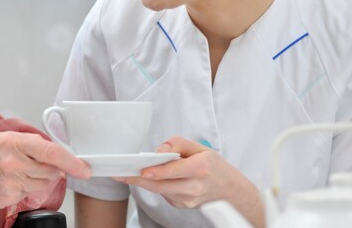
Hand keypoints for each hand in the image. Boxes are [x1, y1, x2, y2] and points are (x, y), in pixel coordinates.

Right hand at [0, 131, 90, 207]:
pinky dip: (23, 187)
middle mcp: (14, 163)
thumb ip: (25, 143)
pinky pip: (26, 193)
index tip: (84, 168)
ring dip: (36, 178)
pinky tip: (7, 181)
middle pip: (50, 171)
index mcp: (13, 142)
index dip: (72, 161)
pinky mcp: (7, 197)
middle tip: (36, 164)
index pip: (52, 152)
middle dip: (50, 169)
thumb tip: (49, 151)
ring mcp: (10, 182)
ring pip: (40, 183)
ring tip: (15, 171)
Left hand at [113, 136, 262, 225]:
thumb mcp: (201, 148)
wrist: (230, 191)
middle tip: (121, 174)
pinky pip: (164, 194)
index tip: (141, 170)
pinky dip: (157, 186)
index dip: (156, 171)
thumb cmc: (214, 167)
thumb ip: (178, 144)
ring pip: (160, 191)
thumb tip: (159, 150)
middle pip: (161, 185)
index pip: (174, 170)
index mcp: (201, 168)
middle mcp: (194, 187)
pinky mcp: (183, 206)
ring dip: (145, 182)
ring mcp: (188, 200)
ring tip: (129, 173)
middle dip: (139, 179)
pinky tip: (155, 179)